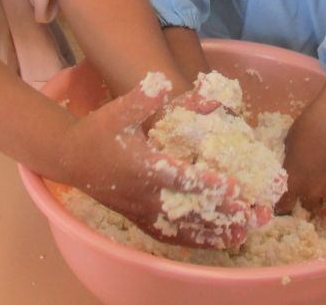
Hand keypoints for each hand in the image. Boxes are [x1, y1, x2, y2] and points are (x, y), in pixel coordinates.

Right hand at [59, 77, 261, 248]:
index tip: (236, 189)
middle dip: (223, 215)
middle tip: (253, 216)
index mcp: (143, 168)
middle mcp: (146, 196)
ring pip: (184, 230)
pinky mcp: (140, 221)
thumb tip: (164, 81)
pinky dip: (195, 241)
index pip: (181, 180)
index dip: (209, 185)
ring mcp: (143, 212)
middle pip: (190, 211)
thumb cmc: (98, 132)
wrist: (72, 159)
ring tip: (244, 236)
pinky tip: (215, 243)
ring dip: (215, 234)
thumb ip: (143, 98)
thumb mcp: (118, 111)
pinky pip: (171, 237)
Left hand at [276, 75, 325, 213]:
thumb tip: (288, 170)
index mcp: (293, 181)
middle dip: (303, 197)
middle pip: (306, 206)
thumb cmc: (309, 125)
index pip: (283, 206)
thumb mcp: (289, 144)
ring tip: (321, 173)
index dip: (281, 205)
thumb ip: (289, 164)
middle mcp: (312, 191)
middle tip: (304, 183)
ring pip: (323, 199)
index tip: (281, 202)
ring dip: (320, 191)